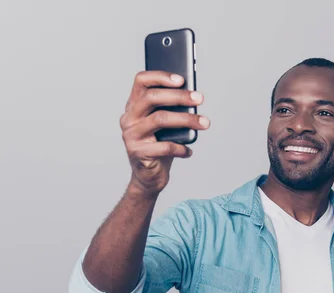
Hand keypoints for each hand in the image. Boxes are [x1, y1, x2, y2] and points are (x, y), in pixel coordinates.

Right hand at [120, 71, 210, 195]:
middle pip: (151, 98)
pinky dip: (180, 148)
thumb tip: (193, 96)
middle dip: (179, 96)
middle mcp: (129, 118)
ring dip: (186, 120)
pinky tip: (189, 151)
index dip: (160, 76)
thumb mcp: (165, 124)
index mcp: (134, 105)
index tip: (182, 79)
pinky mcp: (137, 153)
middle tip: (200, 98)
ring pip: (159, 119)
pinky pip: (163, 147)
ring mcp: (131, 136)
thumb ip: (172, 109)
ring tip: (205, 123)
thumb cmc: (160, 144)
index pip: (141, 81)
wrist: (149, 175)